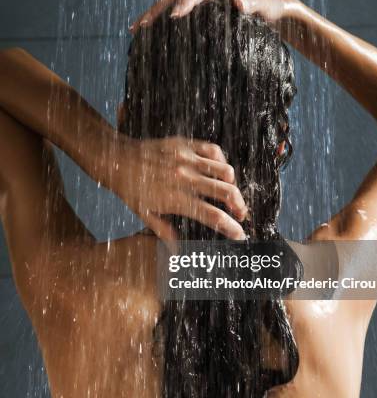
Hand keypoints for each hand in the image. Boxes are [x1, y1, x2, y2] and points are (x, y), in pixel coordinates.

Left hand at [104, 134, 247, 240]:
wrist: (116, 159)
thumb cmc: (130, 189)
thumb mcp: (145, 215)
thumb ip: (165, 233)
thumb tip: (177, 253)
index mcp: (177, 199)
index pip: (213, 216)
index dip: (231, 228)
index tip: (240, 235)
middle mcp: (185, 179)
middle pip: (226, 192)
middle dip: (239, 206)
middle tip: (240, 213)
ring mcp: (186, 159)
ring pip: (225, 171)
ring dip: (232, 184)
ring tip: (230, 191)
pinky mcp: (185, 144)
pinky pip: (214, 150)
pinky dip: (221, 161)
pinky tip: (218, 169)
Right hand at [129, 0, 300, 31]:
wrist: (275, 8)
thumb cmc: (273, 8)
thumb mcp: (268, 7)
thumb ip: (255, 5)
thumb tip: (238, 2)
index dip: (186, 1)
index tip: (174, 16)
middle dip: (158, 8)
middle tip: (141, 26)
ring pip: (172, 1)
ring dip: (154, 13)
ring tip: (136, 29)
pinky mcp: (202, 10)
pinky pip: (178, 10)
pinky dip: (163, 20)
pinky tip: (151, 34)